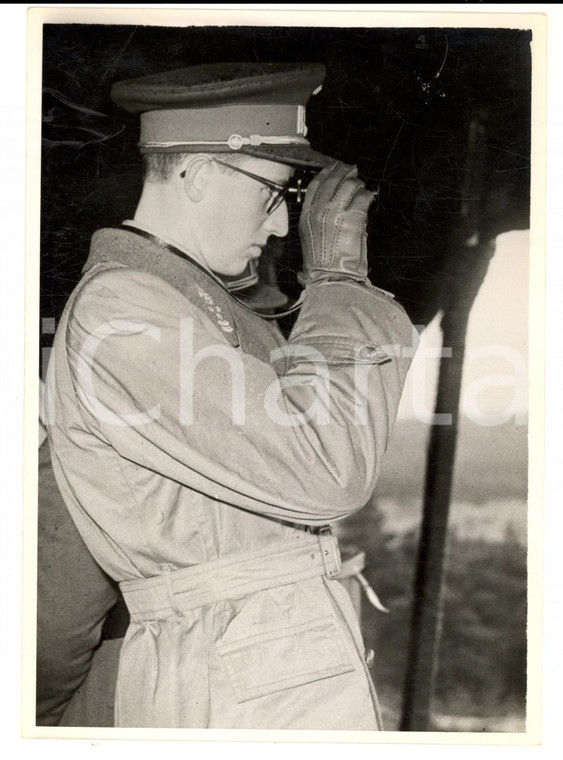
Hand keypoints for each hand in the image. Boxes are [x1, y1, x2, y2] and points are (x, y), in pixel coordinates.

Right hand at [298, 162, 375, 285]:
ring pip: (349, 185)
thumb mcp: (310, 239)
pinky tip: (369, 197)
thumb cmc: (322, 265)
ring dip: (358, 184)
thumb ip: (318, 220)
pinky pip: (363, 198)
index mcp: (306, 216)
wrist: (331, 278)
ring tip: (362, 187)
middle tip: (352, 170)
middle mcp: (318, 211)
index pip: (315, 185)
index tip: (333, 167)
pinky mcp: (353, 218)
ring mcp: (335, 213)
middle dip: (344, 172)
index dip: (326, 173)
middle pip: (332, 180)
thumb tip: (332, 206)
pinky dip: (368, 196)